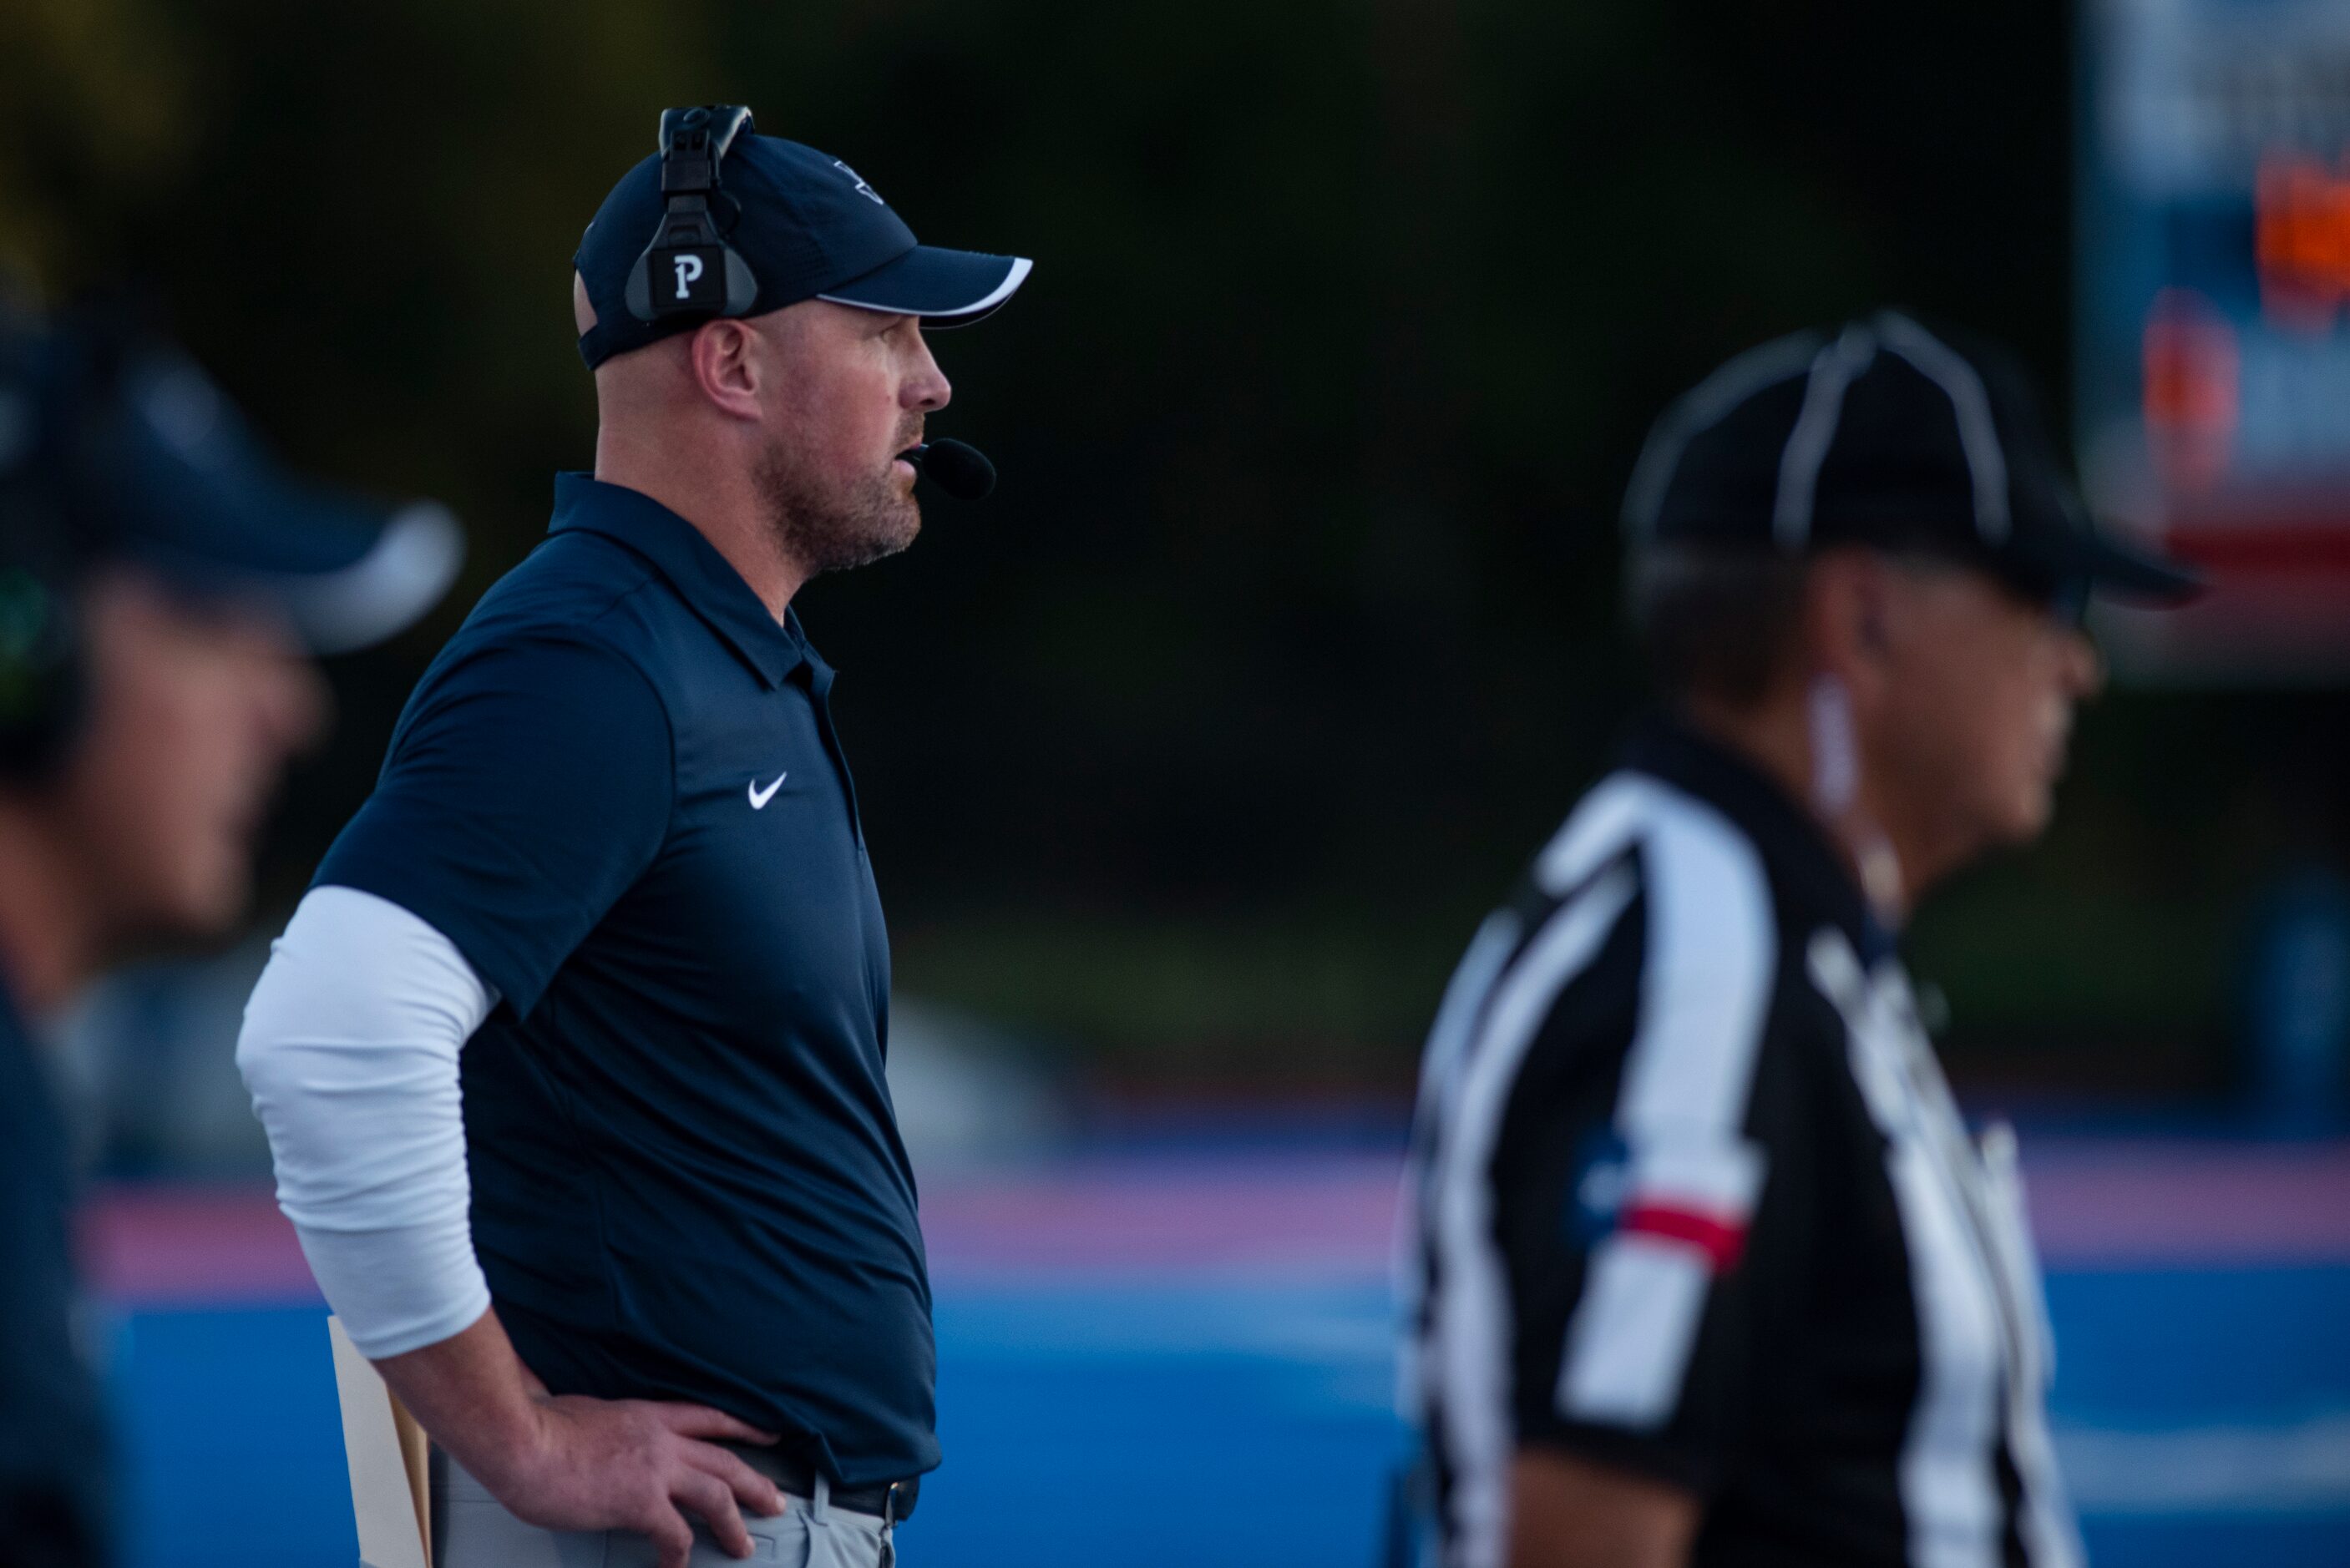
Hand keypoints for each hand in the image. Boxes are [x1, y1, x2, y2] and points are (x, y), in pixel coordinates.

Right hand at [489, 1394, 786, 1567]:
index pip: (710, 1417)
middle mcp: (662, 1439)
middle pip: (726, 1461)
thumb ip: (598, 1416)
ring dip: (734, 1525)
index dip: (744, 1426)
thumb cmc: (537, 1426)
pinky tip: (677, 1567)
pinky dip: (680, 1555)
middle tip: (776, 1502)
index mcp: (649, 1414)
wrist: (522, 1441)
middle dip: (755, 1484)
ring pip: (717, 1497)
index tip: (770, 1433)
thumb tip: (586, 1420)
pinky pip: (676, 1536)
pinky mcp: (641, 1502)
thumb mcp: (580, 1407)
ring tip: (745, 1545)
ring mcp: (656, 1470)